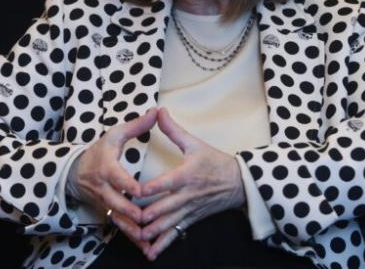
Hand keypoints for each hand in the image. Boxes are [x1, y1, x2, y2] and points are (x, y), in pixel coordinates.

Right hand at [66, 108, 157, 248]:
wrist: (77, 171)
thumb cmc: (101, 150)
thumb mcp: (115, 134)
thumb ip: (137, 125)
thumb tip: (155, 111)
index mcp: (107, 167)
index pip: (117, 177)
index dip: (127, 184)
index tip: (139, 190)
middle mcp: (104, 188)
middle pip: (117, 202)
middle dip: (131, 211)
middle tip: (147, 218)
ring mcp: (105, 202)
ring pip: (118, 218)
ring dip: (131, 230)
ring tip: (147, 238)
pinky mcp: (108, 211)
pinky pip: (119, 226)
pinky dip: (130, 236)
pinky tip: (145, 245)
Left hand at [138, 108, 245, 259]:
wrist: (239, 183)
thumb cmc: (215, 161)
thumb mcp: (195, 144)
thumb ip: (174, 130)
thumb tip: (159, 111)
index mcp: (186, 175)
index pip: (166, 183)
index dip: (150, 188)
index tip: (135, 191)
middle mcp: (186, 196)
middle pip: (162, 208)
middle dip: (143, 215)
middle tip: (124, 216)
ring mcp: (188, 210)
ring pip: (166, 224)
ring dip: (149, 231)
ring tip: (133, 235)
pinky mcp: (190, 220)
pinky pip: (174, 234)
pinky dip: (162, 244)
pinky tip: (149, 252)